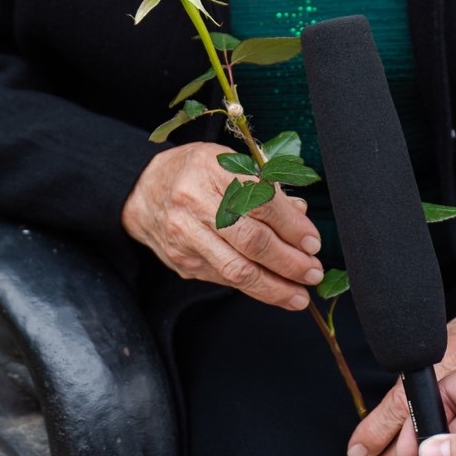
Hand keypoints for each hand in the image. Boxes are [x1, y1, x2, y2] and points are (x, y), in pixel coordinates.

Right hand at [120, 141, 323, 308]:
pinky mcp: (182, 261)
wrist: (143, 191)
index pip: (261, 201)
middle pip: (252, 240)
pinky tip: (274, 290)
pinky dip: (253, 288)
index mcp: (211, 168)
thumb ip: (265, 186)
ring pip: (237, 270)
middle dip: (289, 262)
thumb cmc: (195, 172)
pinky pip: (224, 279)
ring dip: (275, 287)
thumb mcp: (228, 162)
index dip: (292, 226)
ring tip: (299, 294)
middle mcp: (195, 202)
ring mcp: (186, 235)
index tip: (312, 242)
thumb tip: (300, 215)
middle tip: (312, 272)